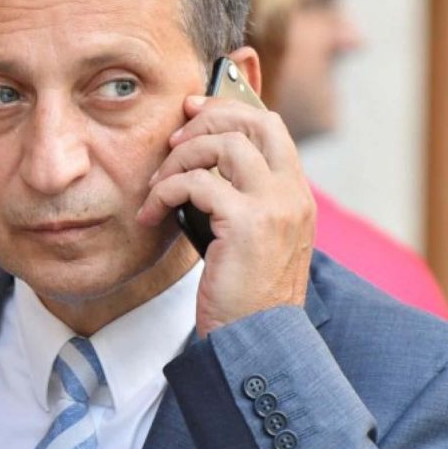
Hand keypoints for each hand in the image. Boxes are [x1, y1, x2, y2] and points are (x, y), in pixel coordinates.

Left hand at [137, 95, 315, 336]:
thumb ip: (243, 199)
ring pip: (225, 145)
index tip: (196, 110)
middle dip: (209, 118)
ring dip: (180, 157)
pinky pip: (196, 183)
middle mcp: (292, 193)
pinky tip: (152, 213)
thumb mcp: (254, 238)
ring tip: (158, 184)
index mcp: (295, 194)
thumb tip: (201, 168)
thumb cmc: (246, 293)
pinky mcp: (246, 223)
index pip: (271, 127)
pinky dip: (165, 191)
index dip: (231, 109)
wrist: (256, 339)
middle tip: (174, 136)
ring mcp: (274, 205)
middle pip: (255, 122)